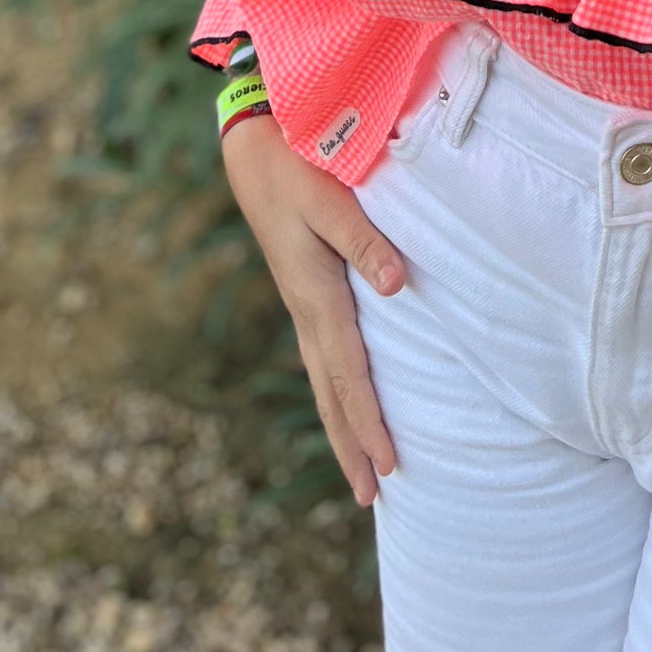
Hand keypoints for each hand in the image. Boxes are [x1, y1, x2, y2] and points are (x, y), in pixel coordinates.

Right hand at [222, 111, 408, 505]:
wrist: (254, 154)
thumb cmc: (296, 169)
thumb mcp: (330, 199)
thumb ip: (364, 240)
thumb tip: (398, 286)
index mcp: (316, 296)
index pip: (348, 374)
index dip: (369, 422)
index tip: (389, 466)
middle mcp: (307, 311)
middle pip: (331, 394)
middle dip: (353, 446)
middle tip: (374, 497)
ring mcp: (302, 307)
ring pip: (324, 382)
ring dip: (343, 428)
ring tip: (361, 472)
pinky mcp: (305, 295)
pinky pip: (323, 359)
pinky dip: (336, 394)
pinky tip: (347, 404)